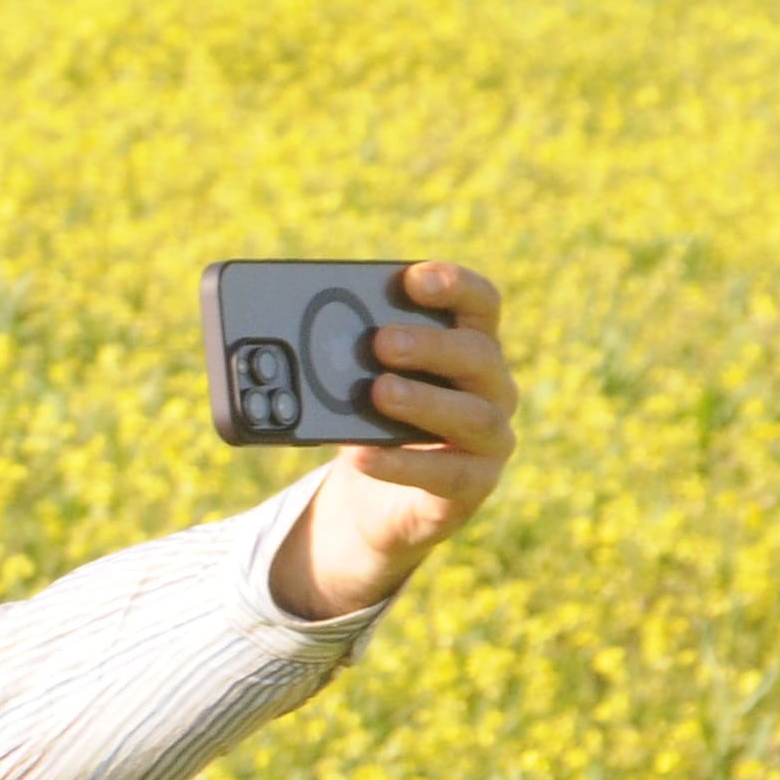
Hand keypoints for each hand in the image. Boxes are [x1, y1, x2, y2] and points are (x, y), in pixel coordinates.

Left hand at [266, 260, 518, 622]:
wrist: (372, 500)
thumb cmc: (370, 422)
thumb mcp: (355, 384)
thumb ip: (341, 357)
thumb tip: (287, 340)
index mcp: (469, 346)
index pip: (480, 303)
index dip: (454, 285)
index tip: (412, 279)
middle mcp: (492, 388)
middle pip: (479, 355)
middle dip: (430, 345)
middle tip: (380, 342)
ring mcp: (491, 438)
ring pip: (474, 416)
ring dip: (424, 401)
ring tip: (378, 392)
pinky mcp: (473, 485)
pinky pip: (447, 474)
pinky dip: (403, 463)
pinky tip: (362, 454)